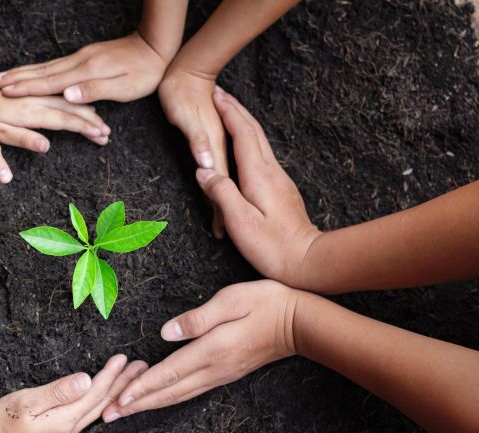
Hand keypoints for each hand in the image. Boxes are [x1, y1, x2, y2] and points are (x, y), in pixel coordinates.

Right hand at [0, 32, 169, 103]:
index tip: (4, 91)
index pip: (50, 81)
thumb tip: (67, 96)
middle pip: (41, 71)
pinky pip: (54, 65)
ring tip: (3, 77)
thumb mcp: (123, 88)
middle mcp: (79, 62)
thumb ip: (94, 90)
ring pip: (45, 66)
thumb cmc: (144, 72)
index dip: (26, 88)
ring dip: (23, 73)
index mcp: (86, 71)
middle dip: (16, 78)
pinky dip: (37, 70)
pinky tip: (31, 73)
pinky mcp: (84, 57)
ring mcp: (80, 57)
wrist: (155, 46)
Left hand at [0, 79, 109, 151]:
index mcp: (32, 113)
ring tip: (102, 125)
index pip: (64, 121)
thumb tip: (46, 146)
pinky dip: (78, 103)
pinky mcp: (39, 92)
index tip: (100, 136)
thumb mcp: (0, 134)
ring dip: (89, 113)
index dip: (84, 128)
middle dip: (93, 122)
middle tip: (107, 134)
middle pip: (73, 110)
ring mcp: (41, 95)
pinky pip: (63, 96)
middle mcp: (40, 102)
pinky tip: (87, 108)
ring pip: (71, 102)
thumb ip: (24, 138)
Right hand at [0, 354, 146, 432]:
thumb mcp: (25, 403)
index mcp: (64, 419)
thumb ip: (57, 392)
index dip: (111, 374)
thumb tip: (86, 379)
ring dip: (115, 392)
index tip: (124, 358)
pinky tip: (102, 399)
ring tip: (129, 379)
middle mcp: (69, 428)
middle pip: (103, 402)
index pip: (95, 392)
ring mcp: (64, 432)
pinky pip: (87, 415)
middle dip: (123, 383)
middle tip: (142, 367)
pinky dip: (101, 402)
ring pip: (97, 409)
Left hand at [101, 280, 299, 421]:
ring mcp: (220, 375)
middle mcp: (214, 369)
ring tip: (124, 411)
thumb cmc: (265, 303)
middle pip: (168, 392)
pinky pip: (189, 391)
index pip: (169, 372)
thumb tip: (166, 333)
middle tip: (108, 415)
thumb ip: (198, 318)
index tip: (118, 399)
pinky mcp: (224, 374)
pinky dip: (167, 397)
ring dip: (149, 404)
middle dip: (136, 404)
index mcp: (212, 350)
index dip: (141, 387)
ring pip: (178, 395)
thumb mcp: (231, 300)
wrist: (298, 322)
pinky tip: (157, 398)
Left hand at [158, 66, 225, 236]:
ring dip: (224, 199)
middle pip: (227, 186)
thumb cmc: (182, 94)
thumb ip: (199, 141)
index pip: (222, 185)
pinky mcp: (212, 140)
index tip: (221, 231)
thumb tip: (209, 165)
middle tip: (222, 234)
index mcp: (216, 147)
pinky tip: (223, 190)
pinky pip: (222, 168)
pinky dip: (222, 184)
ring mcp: (218, 144)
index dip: (221, 208)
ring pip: (226, 179)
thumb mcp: (187, 119)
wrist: (188, 72)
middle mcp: (220, 148)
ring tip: (223, 220)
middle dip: (224, 210)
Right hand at [197, 89, 322, 286]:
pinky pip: (262, 156)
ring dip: (244, 123)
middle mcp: (271, 171)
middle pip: (254, 131)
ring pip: (260, 142)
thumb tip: (203, 170)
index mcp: (259, 175)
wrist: (307, 261)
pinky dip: (250, 141)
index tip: (215, 94)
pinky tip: (244, 146)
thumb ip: (221, 192)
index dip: (228, 113)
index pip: (243, 134)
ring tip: (229, 112)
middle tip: (220, 94)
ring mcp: (279, 180)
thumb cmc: (271, 246)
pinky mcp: (281, 190)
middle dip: (236, 110)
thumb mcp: (240, 221)